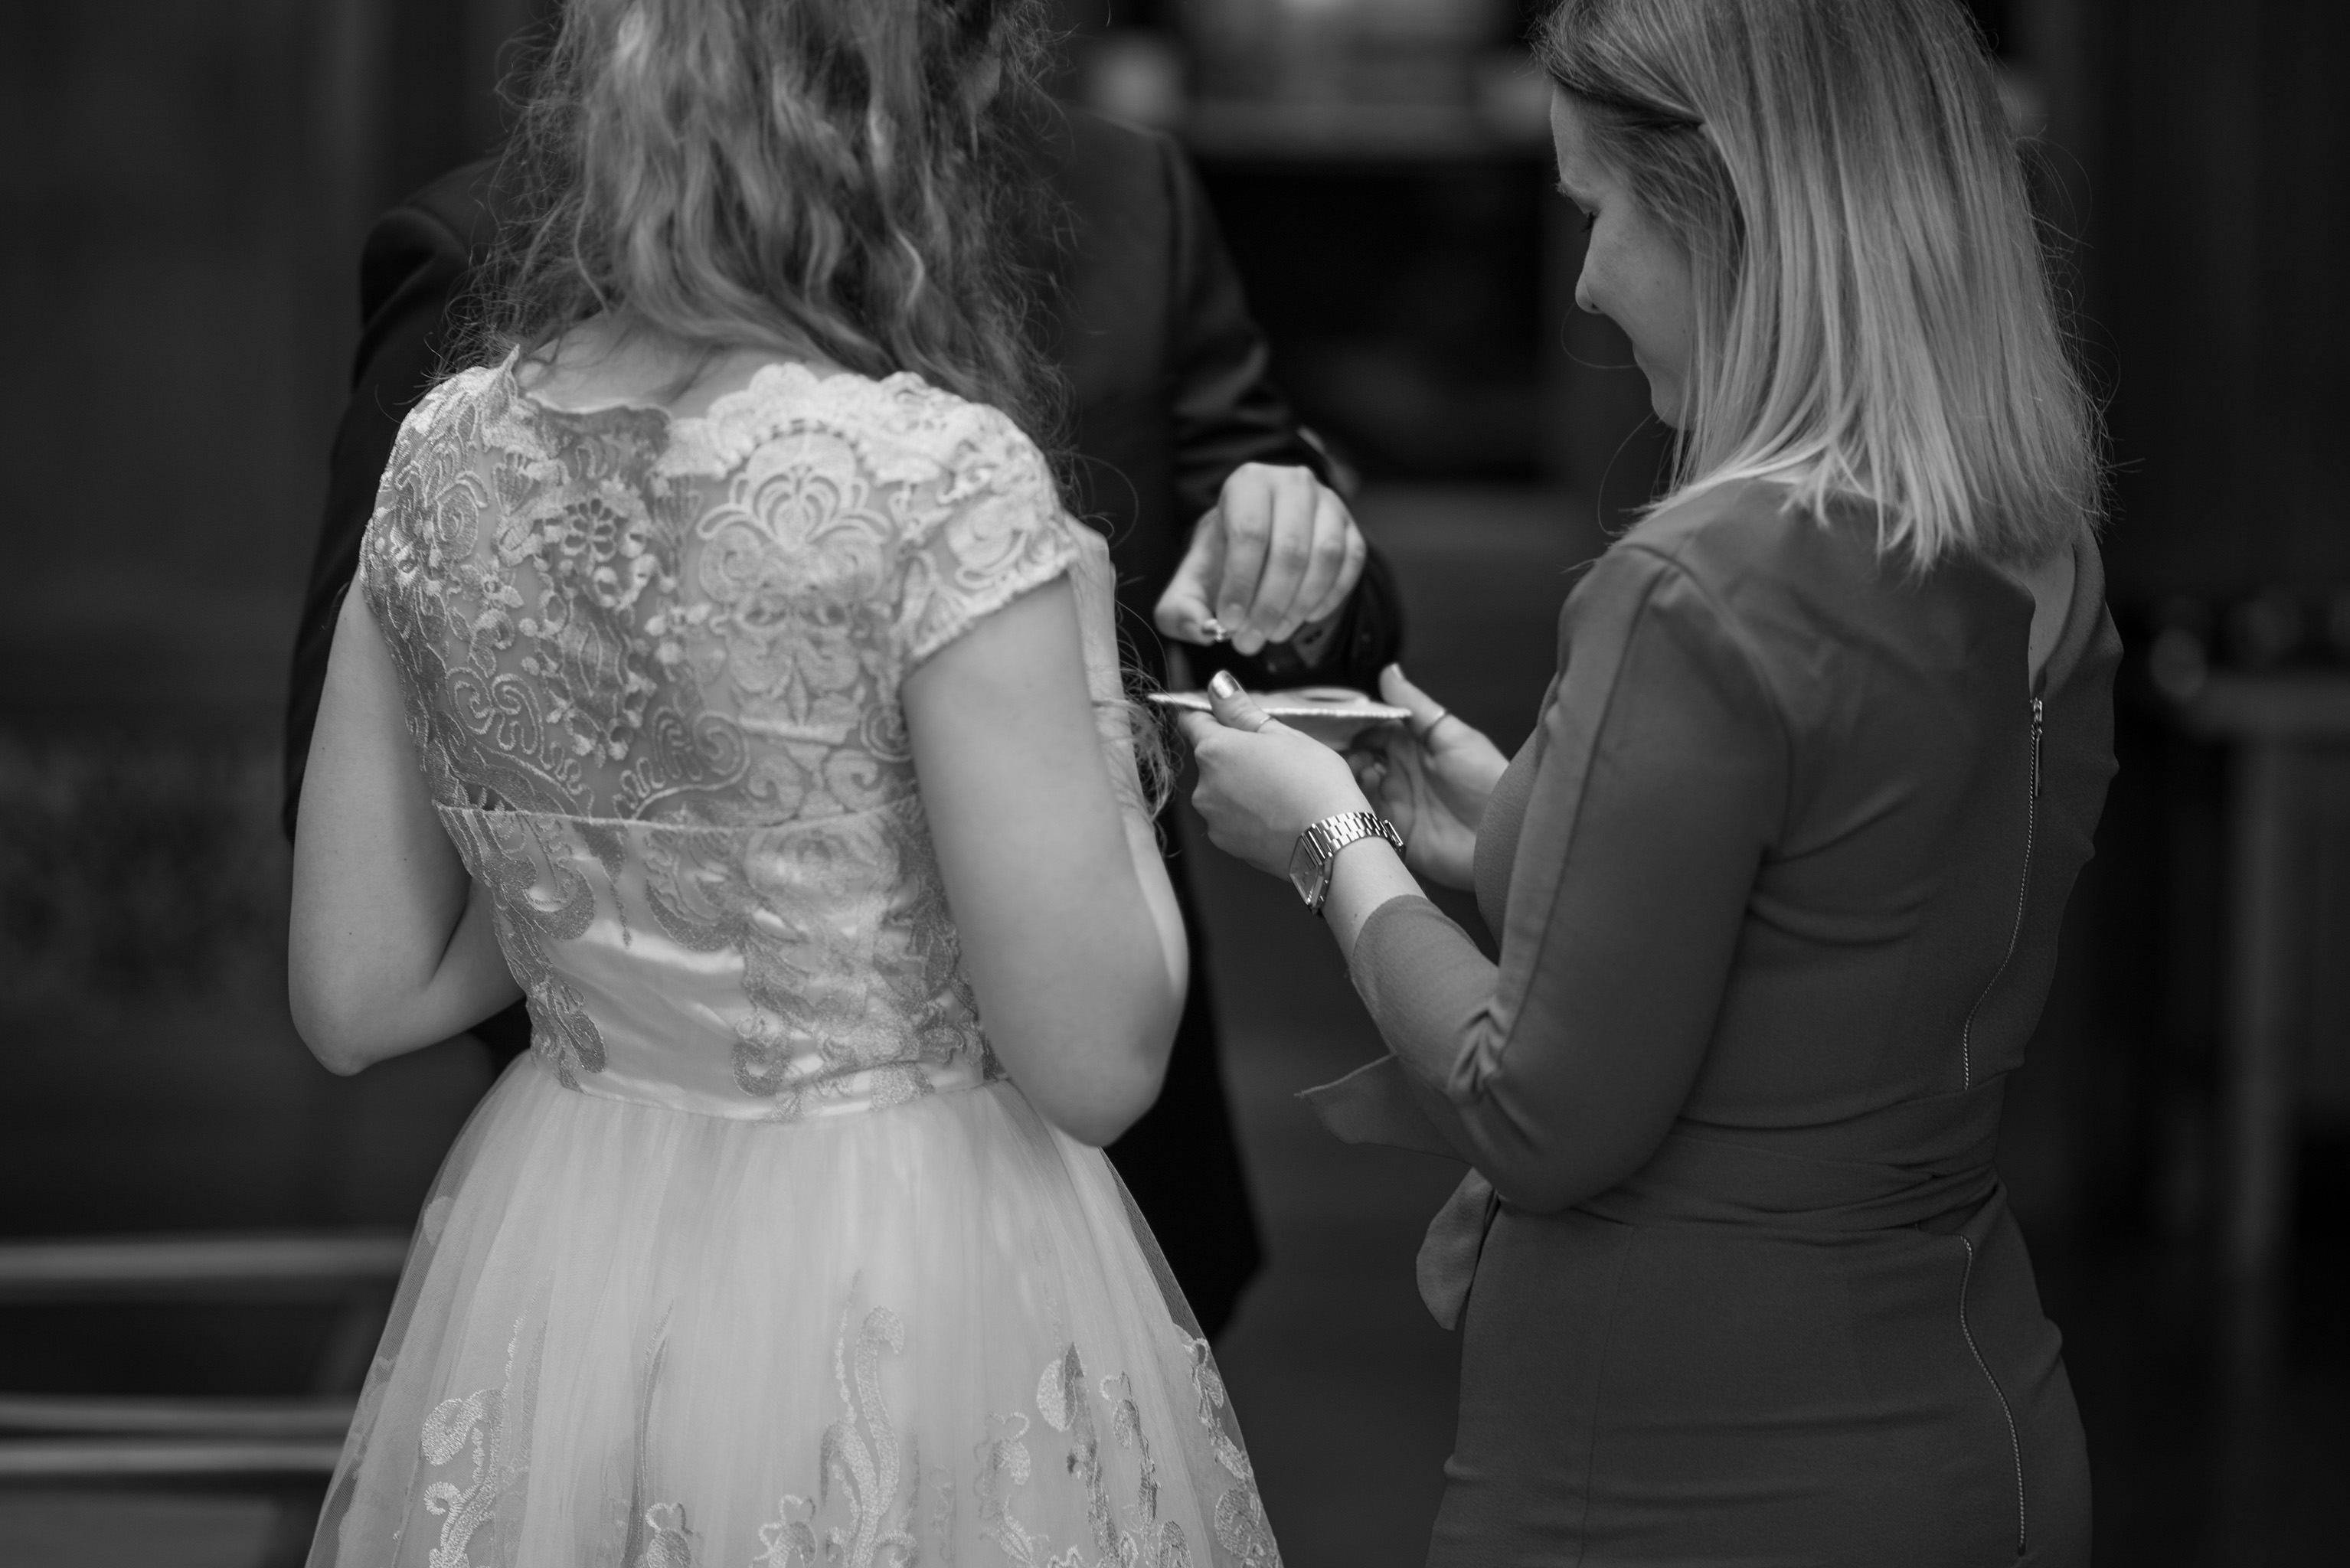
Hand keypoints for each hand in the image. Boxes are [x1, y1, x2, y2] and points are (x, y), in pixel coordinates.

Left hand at [1155, 464, 1365, 655]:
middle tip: (1252, 640)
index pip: (1249, 532)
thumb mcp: (1192, 580)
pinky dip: (1330, 597)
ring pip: (1325, 556)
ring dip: (1300, 605)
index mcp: (1247, 484)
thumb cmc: (1225, 557)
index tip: (1230, 622)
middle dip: (1270, 604)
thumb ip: (1181, 608)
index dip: (1241, 583)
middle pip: (1289, 548)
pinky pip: (1350, 564)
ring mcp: (1328, 503)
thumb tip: (1199, 629)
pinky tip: (1305, 617)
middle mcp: (1292, 484)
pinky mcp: (1351, 527)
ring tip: (1275, 633)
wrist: (1260, 540)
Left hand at [1175, 671, 1369, 880]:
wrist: (1332, 843)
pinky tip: (1277, 815)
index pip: (1193, 721)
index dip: (1208, 714)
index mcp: (1214, 750)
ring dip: (1240, 787)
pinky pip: (1231, 820)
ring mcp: (1213, 819)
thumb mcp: (1282, 734)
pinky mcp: (1227, 844)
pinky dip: (1248, 815)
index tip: (1225, 715)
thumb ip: (1241, 710)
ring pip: (1221, 791)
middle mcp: (1203, 786)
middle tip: (1274, 760)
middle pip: (1211, 760)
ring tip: (1280, 792)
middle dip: (1235, 756)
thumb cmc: (1314, 783)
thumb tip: (1218, 685)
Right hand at [1347, 665, 1507, 890]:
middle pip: (1358, 759)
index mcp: (1414, 747)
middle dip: (1343, 754)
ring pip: (1355, 788)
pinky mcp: (1393, 833)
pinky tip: (1362, 795)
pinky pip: (1362, 819)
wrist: (1502, 834)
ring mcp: (1396, 804)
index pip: (1372, 731)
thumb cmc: (1486, 779)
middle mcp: (1401, 774)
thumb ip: (1414, 705)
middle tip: (1339, 752)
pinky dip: (1355, 807)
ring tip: (1359, 772)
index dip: (1352, 726)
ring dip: (1349, 779)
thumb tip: (1389, 671)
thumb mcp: (1450, 734)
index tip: (1333, 723)